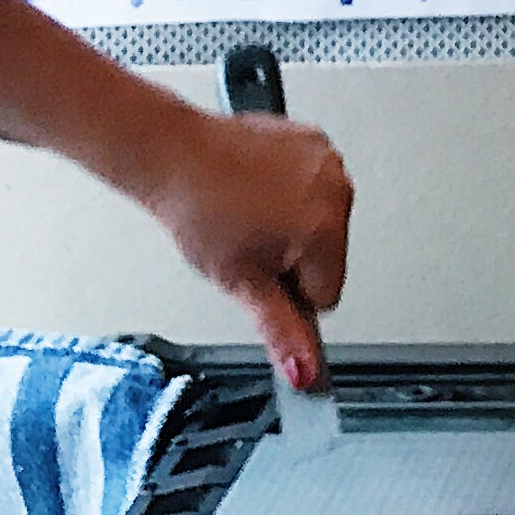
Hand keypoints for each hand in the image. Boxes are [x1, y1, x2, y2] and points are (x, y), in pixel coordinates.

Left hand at [130, 104, 353, 388]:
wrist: (177, 156)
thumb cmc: (201, 213)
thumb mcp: (241, 285)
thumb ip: (281, 331)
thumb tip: (306, 374)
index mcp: (325, 230)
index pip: (327, 296)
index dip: (289, 292)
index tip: (261, 268)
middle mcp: (337, 191)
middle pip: (329, 256)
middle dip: (295, 257)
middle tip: (252, 240)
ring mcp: (328, 160)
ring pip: (324, 220)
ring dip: (295, 223)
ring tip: (252, 211)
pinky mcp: (316, 140)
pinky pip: (318, 184)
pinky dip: (293, 189)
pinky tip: (259, 186)